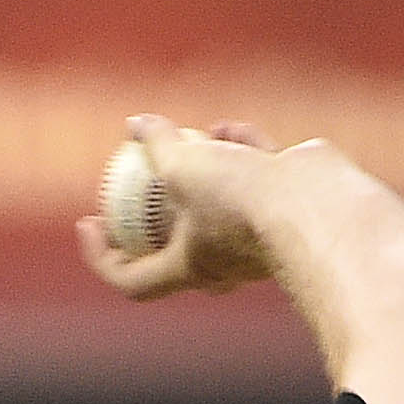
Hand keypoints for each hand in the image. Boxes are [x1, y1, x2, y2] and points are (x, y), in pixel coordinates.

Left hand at [75, 114, 315, 300]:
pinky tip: (227, 129)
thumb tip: (135, 123)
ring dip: (200, 175)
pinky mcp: (286, 208)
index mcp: (188, 269)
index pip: (131, 279)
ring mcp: (256, 238)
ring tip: (188, 143)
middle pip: (174, 245)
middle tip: (135, 185)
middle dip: (152, 215)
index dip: (101, 257)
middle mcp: (222, 263)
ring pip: (218, 207)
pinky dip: (238, 154)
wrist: (316, 206)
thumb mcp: (183, 167)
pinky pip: (254, 181)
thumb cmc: (240, 201)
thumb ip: (159, 144)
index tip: (88, 223)